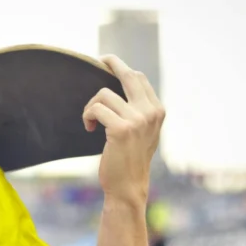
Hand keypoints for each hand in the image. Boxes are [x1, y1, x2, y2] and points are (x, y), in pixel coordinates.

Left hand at [82, 55, 164, 203]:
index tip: (108, 64)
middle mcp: (151, 112)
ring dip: (91, 106)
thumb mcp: (143, 132)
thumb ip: (140, 111)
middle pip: (128, 75)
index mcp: (157, 110)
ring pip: (104, 94)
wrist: (128, 186)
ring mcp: (137, 119)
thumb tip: (125, 85)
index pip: (139, 78)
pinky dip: (88, 116)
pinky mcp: (121, 128)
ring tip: (91, 121)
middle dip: (112, 62)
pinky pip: (96, 109)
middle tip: (100, 60)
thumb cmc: (130, 159)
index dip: (122, 68)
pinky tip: (89, 128)